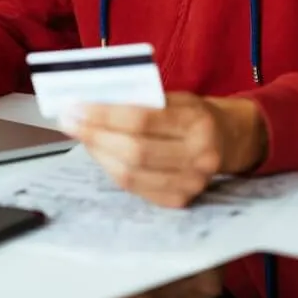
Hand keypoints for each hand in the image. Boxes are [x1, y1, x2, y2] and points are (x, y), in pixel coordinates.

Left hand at [63, 93, 266, 207]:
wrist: (227, 139)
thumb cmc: (192, 114)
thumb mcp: (175, 97)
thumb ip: (140, 100)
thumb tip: (91, 103)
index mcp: (197, 121)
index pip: (142, 119)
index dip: (104, 114)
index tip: (76, 107)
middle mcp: (200, 155)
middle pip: (134, 150)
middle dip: (95, 135)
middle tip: (69, 121)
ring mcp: (192, 182)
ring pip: (132, 173)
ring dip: (98, 153)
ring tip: (80, 135)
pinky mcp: (181, 200)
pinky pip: (136, 188)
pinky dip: (111, 169)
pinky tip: (99, 153)